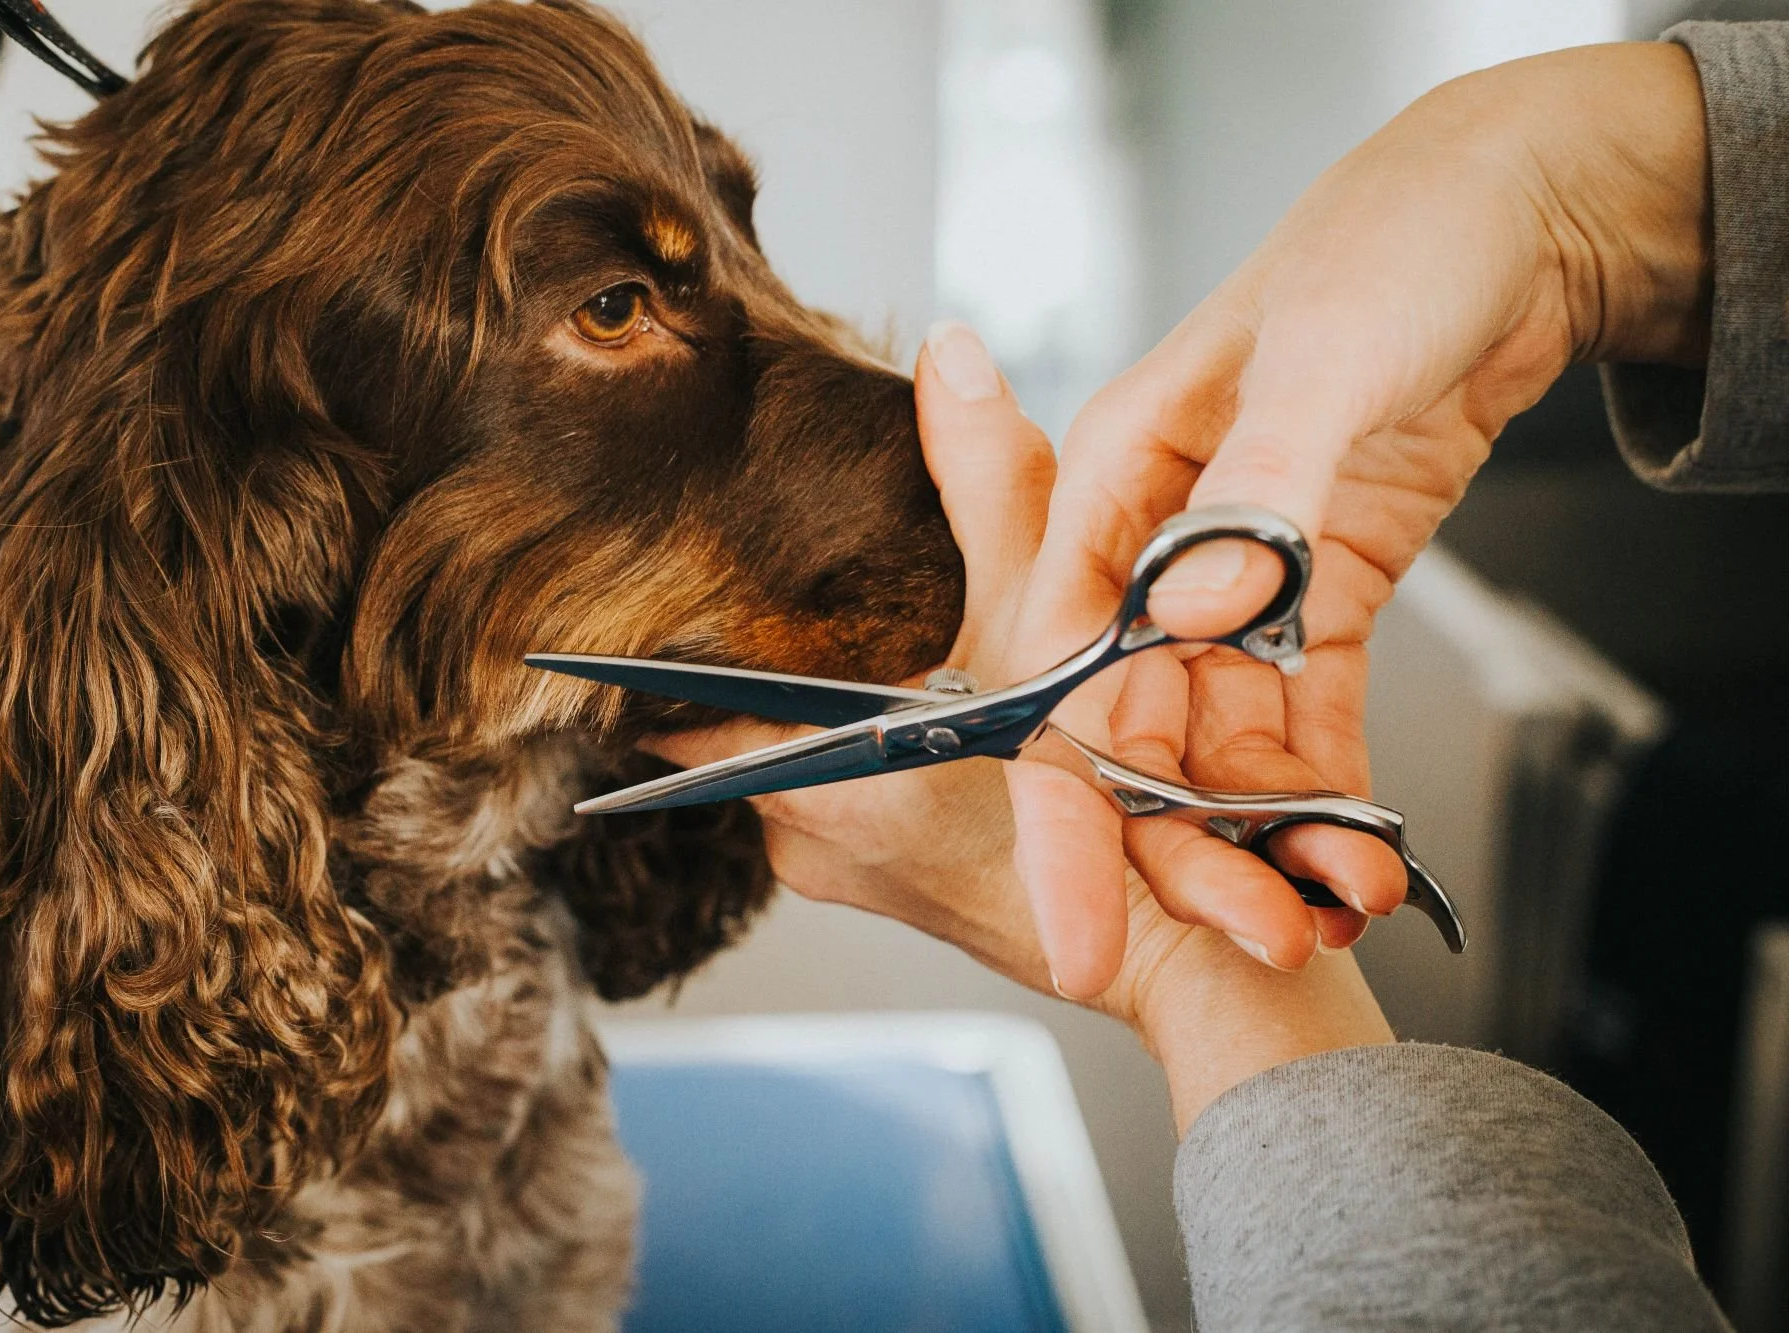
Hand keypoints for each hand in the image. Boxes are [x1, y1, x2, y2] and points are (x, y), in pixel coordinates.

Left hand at [654, 328, 1392, 1132]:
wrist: (1175, 958)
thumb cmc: (1113, 817)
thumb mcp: (1053, 615)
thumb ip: (992, 483)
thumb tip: (949, 356)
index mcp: (809, 778)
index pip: (676, 697)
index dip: (677, 633)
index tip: (675, 575)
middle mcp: (800, 837)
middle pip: (738, 714)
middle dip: (771, 648)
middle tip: (797, 573)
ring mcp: (839, 868)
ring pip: (793, 751)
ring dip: (825, 694)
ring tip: (867, 626)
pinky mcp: (881, 883)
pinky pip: (839, 790)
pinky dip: (865, 741)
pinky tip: (920, 697)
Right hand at [1010, 41, 1711, 996]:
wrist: (1511, 221)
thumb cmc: (1392, 249)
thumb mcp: (1324, 359)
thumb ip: (1250, 498)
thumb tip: (1196, 615)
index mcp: (1110, 486)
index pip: (1065, 674)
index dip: (1074, 809)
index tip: (1092, 932)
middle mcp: (1152, 552)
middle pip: (1138, 736)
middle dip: (1188, 852)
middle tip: (1271, 939)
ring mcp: (1234, 588)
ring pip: (1217, 750)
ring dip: (1267, 842)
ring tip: (1340, 910)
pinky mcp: (1312, 607)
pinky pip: (1301, 726)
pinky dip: (1325, 799)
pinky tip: (1362, 863)